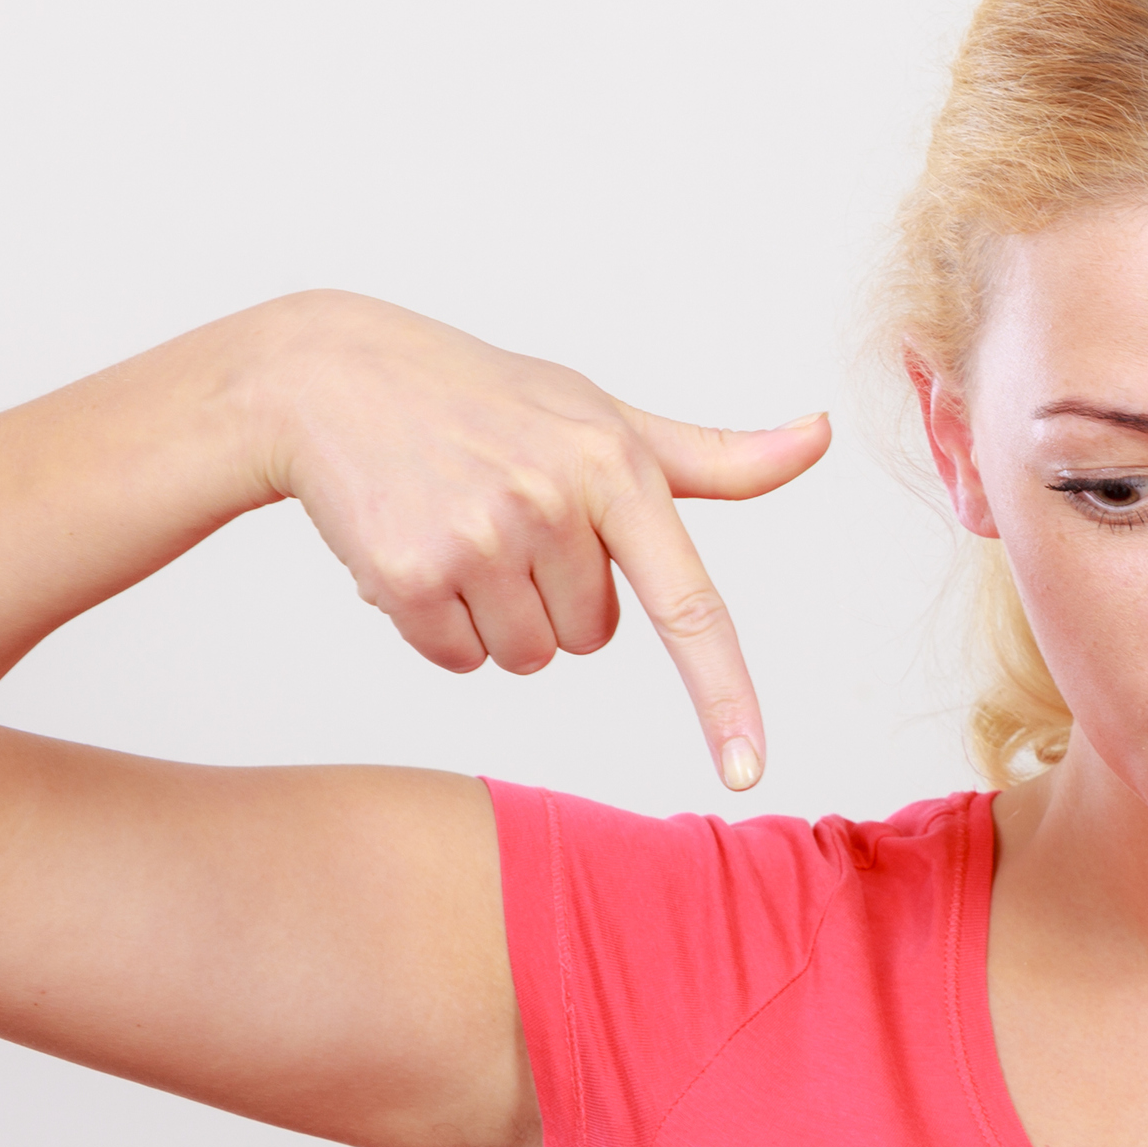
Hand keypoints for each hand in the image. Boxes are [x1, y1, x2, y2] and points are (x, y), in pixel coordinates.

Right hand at [252, 290, 829, 791]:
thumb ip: (714, 456)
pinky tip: (412, 548)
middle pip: (590, 639)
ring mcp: (479, 537)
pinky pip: (458, 658)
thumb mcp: (601, 414)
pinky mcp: (411, 572)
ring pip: (527, 657)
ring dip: (495, 615)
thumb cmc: (485, 399)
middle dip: (552, 596)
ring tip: (457, 528)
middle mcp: (553, 501)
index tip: (748, 769)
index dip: (724, 695)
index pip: (690, 603)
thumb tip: (819, 436)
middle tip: (504, 517)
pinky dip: (437, 623)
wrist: (329, 377)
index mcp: (616, 465)